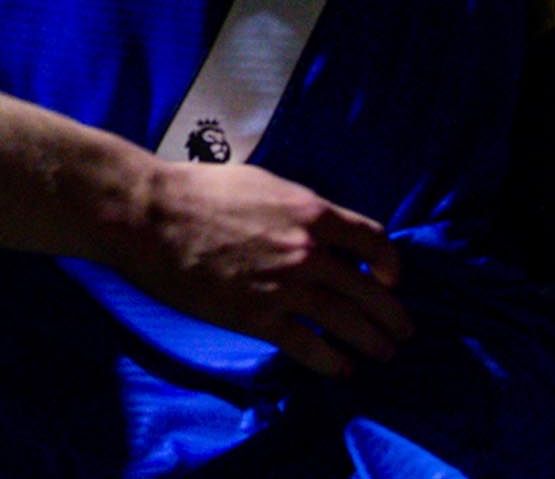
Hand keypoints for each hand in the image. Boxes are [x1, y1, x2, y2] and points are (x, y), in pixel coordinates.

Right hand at [131, 160, 410, 377]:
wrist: (152, 217)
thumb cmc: (199, 191)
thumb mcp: (262, 185)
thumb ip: (298, 210)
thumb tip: (320, 229)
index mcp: (311, 212)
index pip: (374, 241)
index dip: (390, 264)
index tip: (392, 279)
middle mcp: (308, 252)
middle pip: (369, 290)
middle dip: (392, 314)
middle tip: (403, 329)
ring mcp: (286, 287)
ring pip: (347, 323)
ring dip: (372, 342)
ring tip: (383, 353)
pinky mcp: (258, 318)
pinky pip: (310, 347)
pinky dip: (332, 362)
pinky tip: (342, 369)